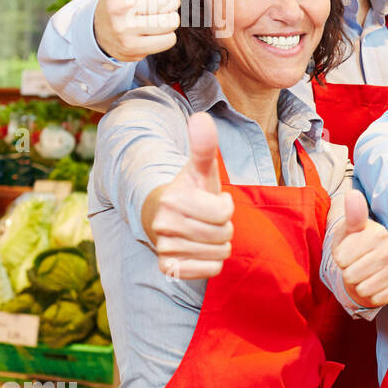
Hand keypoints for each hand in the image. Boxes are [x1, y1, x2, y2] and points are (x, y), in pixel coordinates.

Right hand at [94, 0, 179, 60]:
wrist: (103, 28)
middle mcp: (119, 2)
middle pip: (172, 0)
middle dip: (165, 1)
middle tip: (146, 3)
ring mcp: (124, 27)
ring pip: (172, 20)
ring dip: (165, 19)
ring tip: (147, 16)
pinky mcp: (132, 48)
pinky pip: (169, 39)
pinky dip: (163, 37)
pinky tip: (147, 32)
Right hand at [146, 112, 233, 279]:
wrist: (161, 218)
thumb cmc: (189, 192)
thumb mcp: (199, 169)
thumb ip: (203, 146)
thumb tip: (201, 117)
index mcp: (173, 198)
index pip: (224, 212)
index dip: (226, 206)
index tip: (215, 201)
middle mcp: (163, 224)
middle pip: (223, 234)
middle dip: (224, 227)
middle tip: (209, 219)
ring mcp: (164, 247)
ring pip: (219, 253)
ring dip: (219, 244)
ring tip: (204, 232)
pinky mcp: (167, 268)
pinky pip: (210, 270)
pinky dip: (212, 262)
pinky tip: (199, 249)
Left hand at [333, 191, 387, 307]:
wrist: (376, 262)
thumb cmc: (358, 245)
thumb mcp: (350, 230)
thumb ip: (352, 215)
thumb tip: (352, 195)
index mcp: (378, 233)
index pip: (341, 258)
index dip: (339, 260)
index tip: (346, 254)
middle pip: (352, 275)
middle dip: (348, 274)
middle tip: (356, 267)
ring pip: (365, 289)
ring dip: (360, 286)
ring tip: (365, 276)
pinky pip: (380, 298)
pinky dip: (373, 296)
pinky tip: (376, 286)